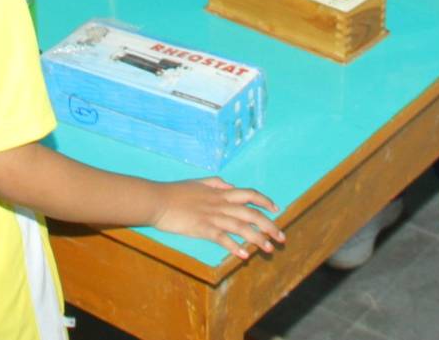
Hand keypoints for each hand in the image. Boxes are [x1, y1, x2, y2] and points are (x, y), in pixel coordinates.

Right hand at [151, 178, 283, 259]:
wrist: (157, 200)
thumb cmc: (175, 192)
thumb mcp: (198, 182)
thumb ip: (215, 183)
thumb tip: (229, 185)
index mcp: (220, 193)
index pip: (249, 194)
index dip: (265, 201)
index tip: (276, 209)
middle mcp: (220, 204)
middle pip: (251, 213)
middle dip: (269, 225)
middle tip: (281, 237)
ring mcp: (212, 216)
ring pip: (241, 227)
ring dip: (257, 238)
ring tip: (269, 249)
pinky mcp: (202, 228)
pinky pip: (222, 238)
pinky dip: (234, 246)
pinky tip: (244, 255)